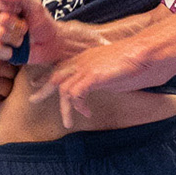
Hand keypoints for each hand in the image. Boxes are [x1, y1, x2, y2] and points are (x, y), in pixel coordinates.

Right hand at [0, 0, 51, 61]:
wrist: (50, 44)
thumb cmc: (43, 23)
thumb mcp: (35, 6)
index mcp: (6, 3)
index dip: (9, 6)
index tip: (19, 10)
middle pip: (0, 19)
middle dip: (17, 24)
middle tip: (27, 26)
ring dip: (15, 38)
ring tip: (23, 38)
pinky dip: (6, 50)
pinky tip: (14, 49)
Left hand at [37, 42, 153, 128]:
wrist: (143, 51)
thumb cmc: (134, 59)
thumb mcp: (112, 68)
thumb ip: (101, 76)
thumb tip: (99, 86)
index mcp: (86, 57)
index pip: (61, 66)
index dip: (49, 76)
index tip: (38, 83)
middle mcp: (82, 61)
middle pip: (55, 75)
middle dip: (43, 88)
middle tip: (33, 99)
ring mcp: (86, 68)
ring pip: (63, 89)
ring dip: (65, 108)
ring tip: (68, 123)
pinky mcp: (92, 76)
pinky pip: (76, 94)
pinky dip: (79, 106)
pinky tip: (86, 112)